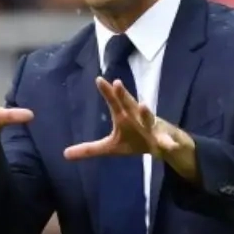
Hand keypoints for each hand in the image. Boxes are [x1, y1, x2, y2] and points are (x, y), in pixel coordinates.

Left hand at [63, 77, 188, 159]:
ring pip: (149, 119)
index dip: (107, 92)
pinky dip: (168, 143)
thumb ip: (89, 149)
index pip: (115, 102)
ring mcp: (152, 127)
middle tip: (116, 83)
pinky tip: (168, 146)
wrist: (165, 146)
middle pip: (130, 104)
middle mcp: (138, 117)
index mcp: (125, 117)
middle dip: (124, 95)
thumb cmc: (136, 141)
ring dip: (146, 113)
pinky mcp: (164, 139)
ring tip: (143, 105)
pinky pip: (166, 141)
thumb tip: (64, 154)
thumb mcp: (111, 147)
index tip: (99, 79)